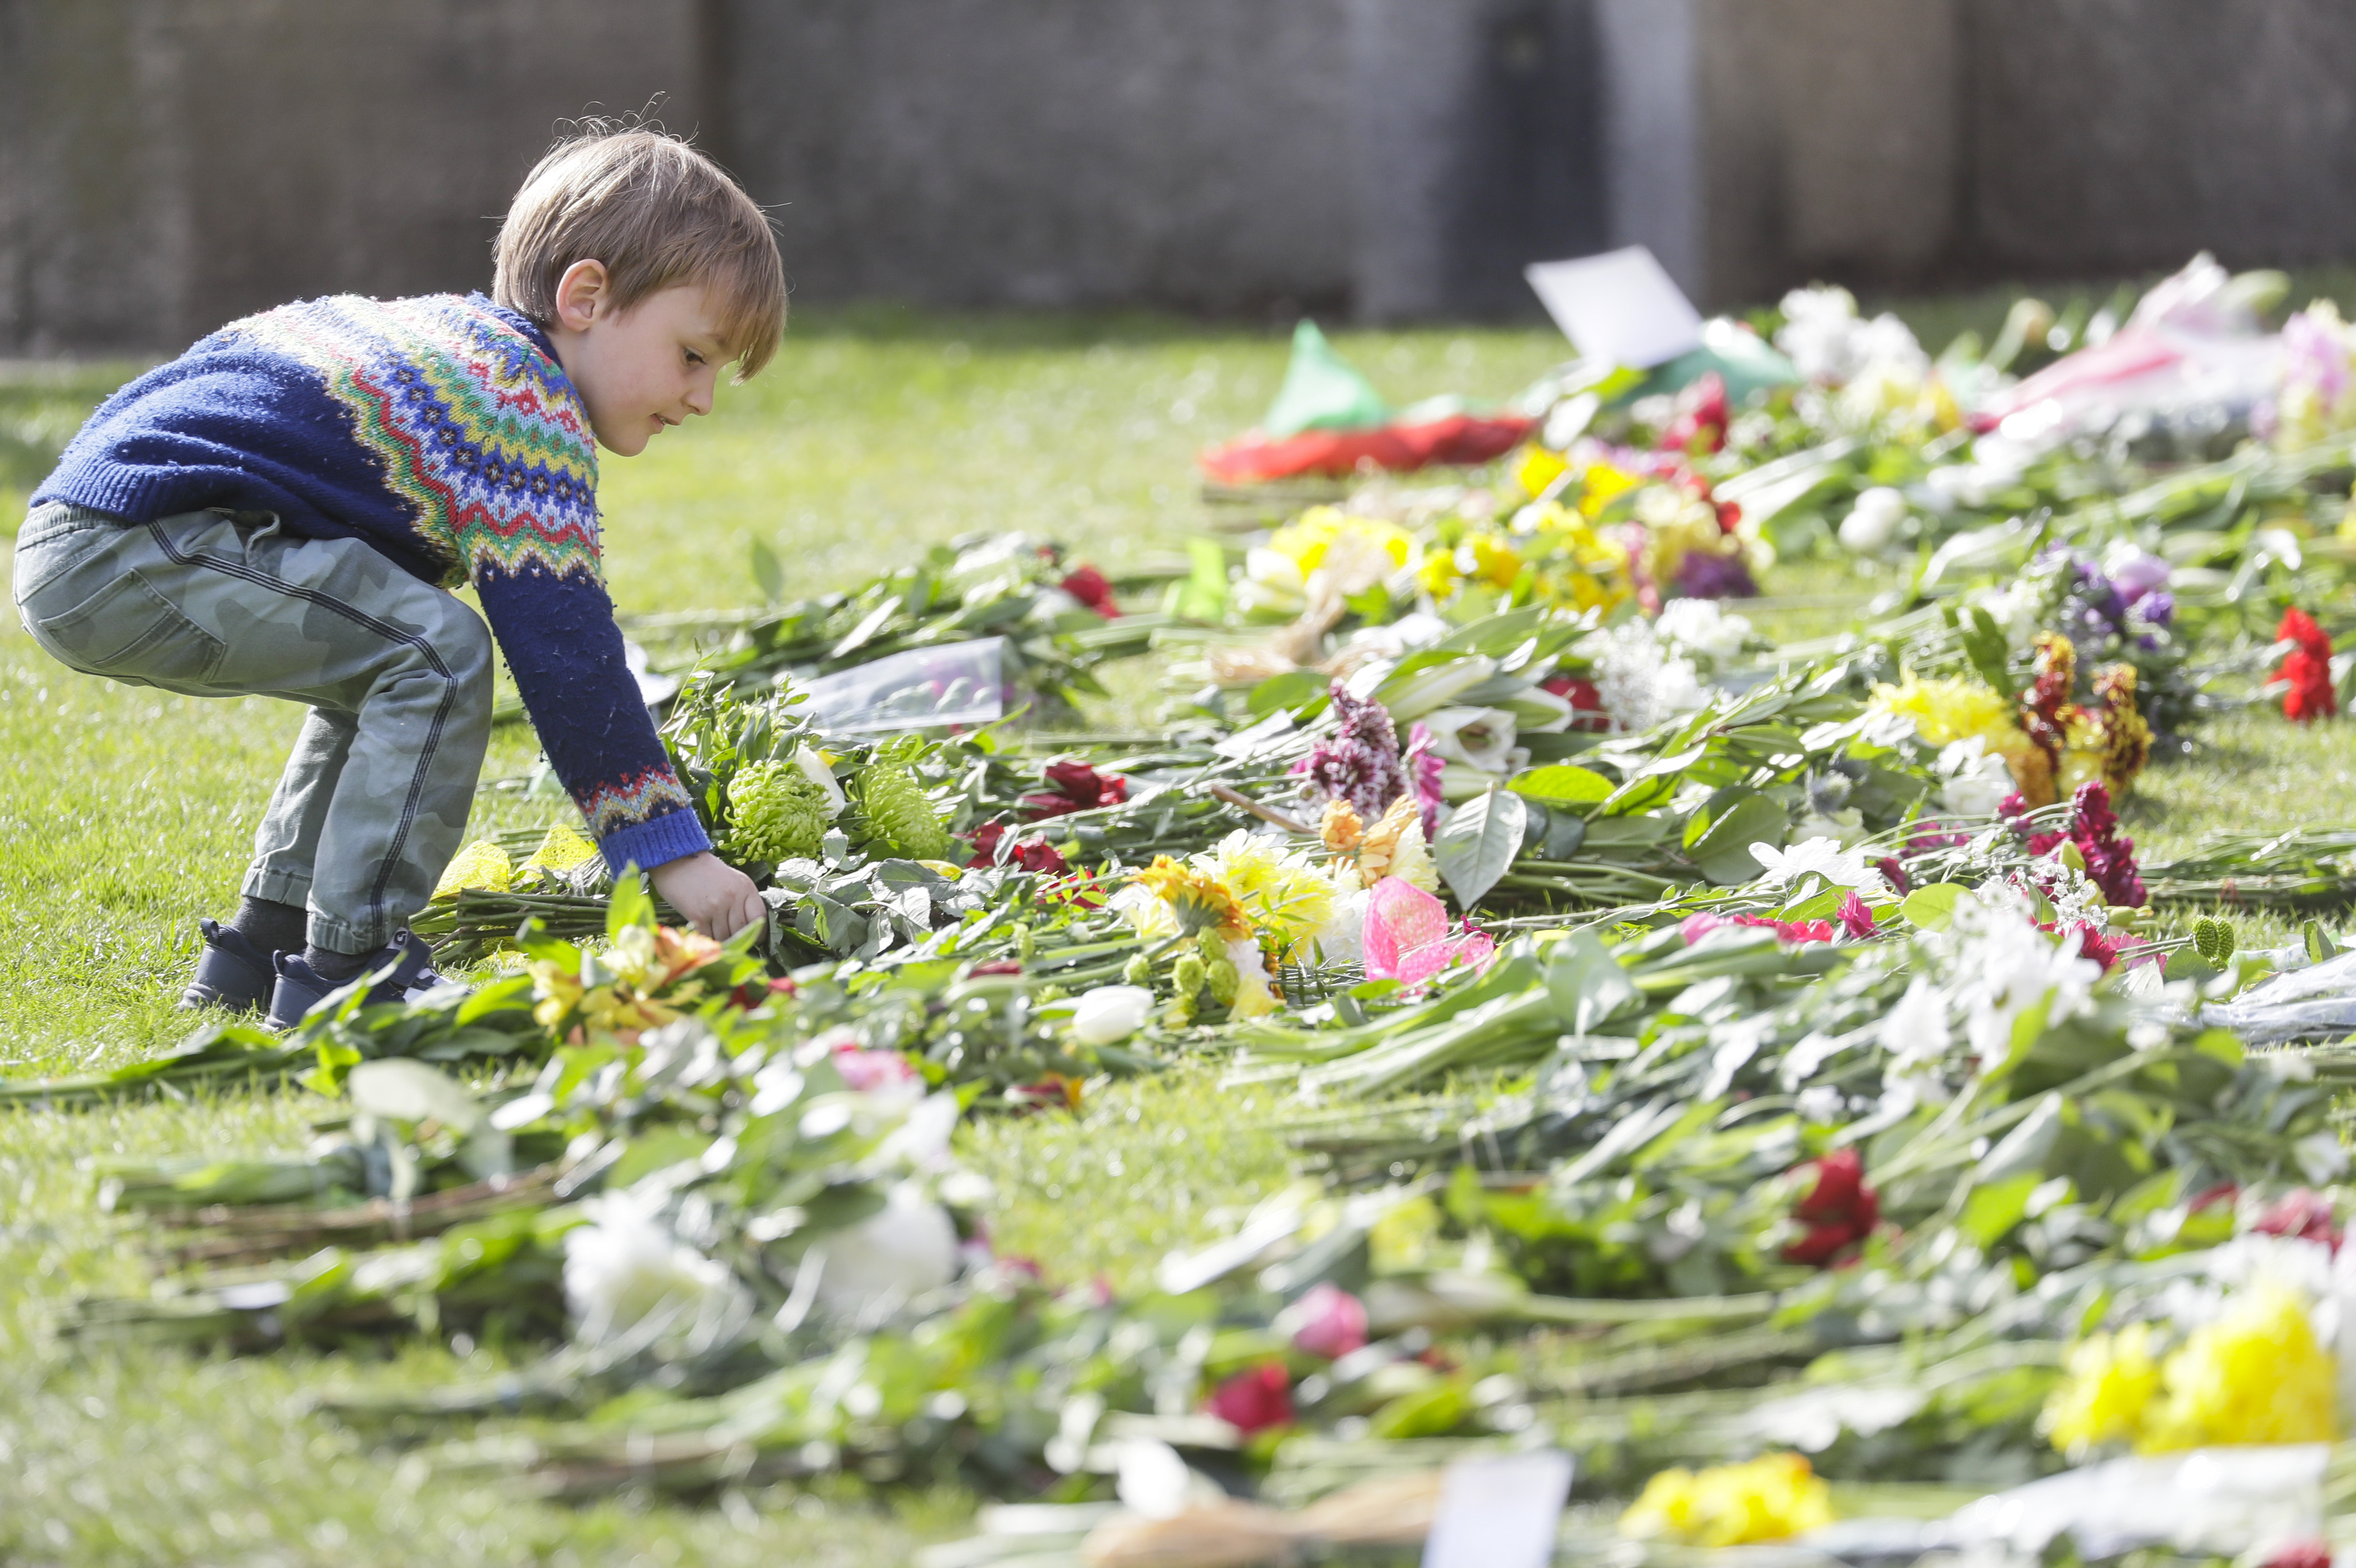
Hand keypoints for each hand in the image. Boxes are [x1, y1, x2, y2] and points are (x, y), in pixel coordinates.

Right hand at [650, 852, 765, 940]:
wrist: (677, 861)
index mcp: (745, 887)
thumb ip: (744, 899)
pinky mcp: (697, 916)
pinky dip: (709, 939)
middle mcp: (732, 897)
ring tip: (717, 934)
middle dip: (739, 938)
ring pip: (725, 937)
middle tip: (734, 939)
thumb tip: (753, 925)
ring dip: (722, 940)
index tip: (755, 938)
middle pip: (742, 931)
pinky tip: (706, 933)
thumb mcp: (733, 879)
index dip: (759, 932)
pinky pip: (709, 937)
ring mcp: (715, 907)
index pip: (760, 917)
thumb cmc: (706, 871)